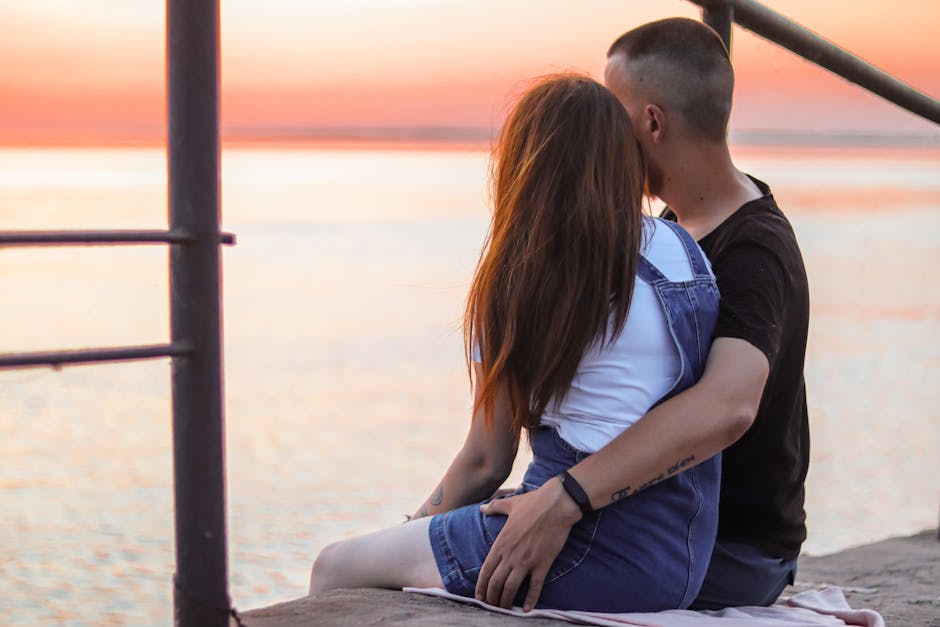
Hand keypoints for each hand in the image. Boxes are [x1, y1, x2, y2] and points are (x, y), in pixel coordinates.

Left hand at [475, 477, 581, 610]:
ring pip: (511, 588)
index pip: (486, 570)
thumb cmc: (534, 503)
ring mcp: (526, 561)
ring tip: (505, 609)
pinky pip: (535, 587)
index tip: (479, 596)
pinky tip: (526, 609)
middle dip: (492, 598)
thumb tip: (482, 509)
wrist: (557, 505)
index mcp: (501, 543)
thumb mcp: (510, 504)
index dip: (481, 586)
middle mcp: (511, 555)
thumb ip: (494, 508)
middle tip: (492, 606)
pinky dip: (530, 600)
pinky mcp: (542, 564)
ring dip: (506, 601)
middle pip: (496, 583)